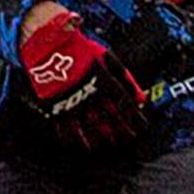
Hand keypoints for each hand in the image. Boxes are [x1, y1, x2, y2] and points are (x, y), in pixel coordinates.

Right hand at [17, 9, 145, 149]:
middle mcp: (92, 98)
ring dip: (102, 139)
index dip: (135, 120)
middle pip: (111, 121)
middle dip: (121, 133)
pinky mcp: (58, 108)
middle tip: (128, 141)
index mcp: (106, 85)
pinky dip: (75, 139)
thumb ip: (126, 78)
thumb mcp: (108, 59)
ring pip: (91, 129)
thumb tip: (140, 96)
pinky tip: (81, 146)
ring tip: (108, 146)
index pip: (125, 108)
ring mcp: (75, 104)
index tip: (141, 129)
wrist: (51, 46)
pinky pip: (67, 129)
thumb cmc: (81, 50)